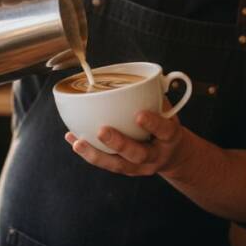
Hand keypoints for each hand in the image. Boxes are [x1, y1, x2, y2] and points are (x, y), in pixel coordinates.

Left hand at [64, 107, 193, 177]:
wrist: (172, 156)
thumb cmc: (165, 127)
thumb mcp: (169, 112)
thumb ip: (157, 97)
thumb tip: (144, 75)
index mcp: (170, 138)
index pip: (165, 131)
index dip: (154, 124)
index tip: (139, 115)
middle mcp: (156, 156)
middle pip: (138, 154)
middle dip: (119, 143)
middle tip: (102, 130)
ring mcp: (140, 167)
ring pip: (118, 165)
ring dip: (96, 154)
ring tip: (78, 142)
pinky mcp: (125, 170)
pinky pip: (106, 163)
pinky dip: (88, 153)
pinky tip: (73, 140)